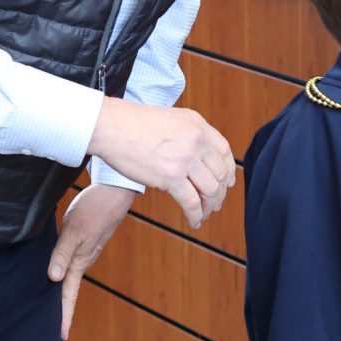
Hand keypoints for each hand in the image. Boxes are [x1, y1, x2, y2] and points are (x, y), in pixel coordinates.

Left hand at [48, 184, 135, 339]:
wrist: (115, 190)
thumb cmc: (94, 209)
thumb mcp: (74, 230)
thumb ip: (62, 253)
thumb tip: (52, 278)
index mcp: (80, 262)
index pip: (69, 294)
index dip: (64, 315)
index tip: (61, 337)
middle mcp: (83, 260)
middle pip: (69, 288)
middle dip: (61, 306)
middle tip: (51, 326)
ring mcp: (86, 250)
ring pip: (70, 274)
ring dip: (61, 288)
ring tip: (51, 301)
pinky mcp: (86, 240)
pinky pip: (71, 260)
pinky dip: (63, 269)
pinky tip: (57, 269)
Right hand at [87, 97, 235, 228]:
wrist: (112, 127)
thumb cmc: (134, 123)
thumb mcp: (171, 119)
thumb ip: (188, 134)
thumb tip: (198, 156)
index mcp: (197, 124)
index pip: (224, 151)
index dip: (228, 170)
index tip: (227, 183)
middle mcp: (196, 140)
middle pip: (219, 173)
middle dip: (219, 193)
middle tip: (213, 204)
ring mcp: (185, 158)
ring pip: (210, 190)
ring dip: (209, 206)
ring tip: (203, 213)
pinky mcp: (170, 177)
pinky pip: (192, 202)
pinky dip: (195, 215)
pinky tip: (194, 221)